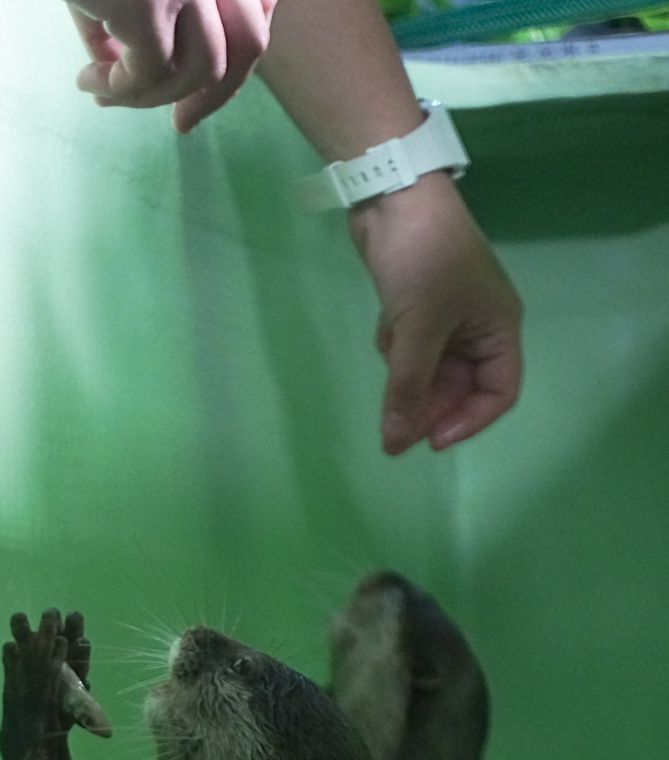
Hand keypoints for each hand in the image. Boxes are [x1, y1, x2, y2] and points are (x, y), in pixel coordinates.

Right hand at [68, 0, 274, 132]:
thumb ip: (134, 4)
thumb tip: (111, 59)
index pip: (259, 9)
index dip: (238, 58)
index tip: (205, 88)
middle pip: (247, 47)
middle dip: (215, 98)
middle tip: (181, 126)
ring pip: (200, 71)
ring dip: (154, 95)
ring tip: (109, 95)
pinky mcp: (149, 2)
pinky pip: (146, 74)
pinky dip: (119, 90)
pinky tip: (88, 82)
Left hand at [348, 172, 523, 454]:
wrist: (391, 193)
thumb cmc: (421, 258)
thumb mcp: (418, 328)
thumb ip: (408, 388)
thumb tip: (396, 442)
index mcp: (498, 328)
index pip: (498, 392)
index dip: (468, 421)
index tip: (431, 441)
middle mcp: (480, 327)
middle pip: (459, 388)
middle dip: (427, 407)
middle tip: (391, 429)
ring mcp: (449, 317)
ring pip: (431, 371)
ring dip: (407, 376)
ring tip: (388, 359)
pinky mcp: (419, 307)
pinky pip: (411, 349)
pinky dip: (396, 349)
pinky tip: (384, 329)